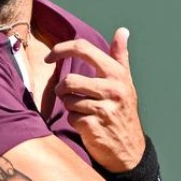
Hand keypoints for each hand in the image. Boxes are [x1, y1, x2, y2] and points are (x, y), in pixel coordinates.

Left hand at [45, 27, 145, 171]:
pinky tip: (86, 125)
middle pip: (69, 80)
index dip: (61, 49)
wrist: (130, 149)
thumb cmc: (124, 111)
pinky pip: (70, 117)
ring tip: (82, 110)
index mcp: (117, 74)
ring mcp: (103, 108)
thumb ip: (120, 56)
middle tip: (68, 95)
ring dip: (69, 106)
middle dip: (62, 89)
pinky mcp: (93, 126)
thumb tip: (122, 30)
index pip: (83, 48)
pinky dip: (74, 121)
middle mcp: (112, 89)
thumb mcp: (125, 82)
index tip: (49, 57)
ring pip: (67, 100)